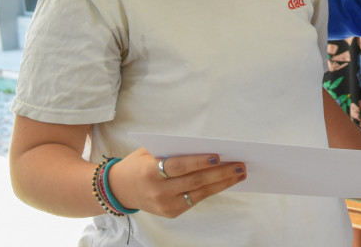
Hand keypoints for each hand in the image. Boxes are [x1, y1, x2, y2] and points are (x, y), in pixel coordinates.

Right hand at [107, 148, 246, 217]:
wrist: (120, 190)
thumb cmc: (139, 164)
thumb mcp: (149, 152)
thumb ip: (172, 151)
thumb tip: (205, 147)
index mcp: (150, 171)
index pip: (179, 166)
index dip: (198, 162)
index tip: (218, 156)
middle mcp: (158, 191)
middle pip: (195, 181)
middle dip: (220, 173)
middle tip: (240, 165)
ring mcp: (165, 205)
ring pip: (199, 193)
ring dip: (222, 183)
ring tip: (239, 174)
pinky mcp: (171, 213)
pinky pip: (195, 200)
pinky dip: (212, 190)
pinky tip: (225, 182)